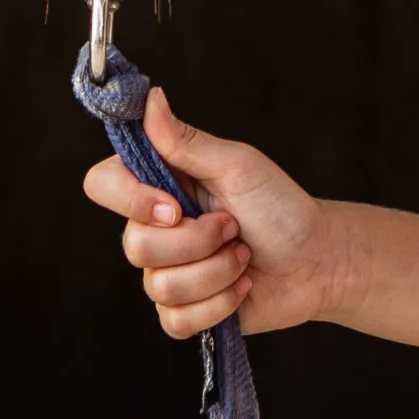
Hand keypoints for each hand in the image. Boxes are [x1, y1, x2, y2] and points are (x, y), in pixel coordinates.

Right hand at [82, 89, 343, 339]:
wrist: (316, 259)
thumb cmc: (279, 206)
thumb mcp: (237, 166)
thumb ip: (186, 141)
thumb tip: (150, 99)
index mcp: (161, 184)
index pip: (103, 184)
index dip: (130, 200)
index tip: (175, 206)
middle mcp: (154, 228)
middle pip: (135, 245)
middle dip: (198, 241)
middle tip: (234, 227)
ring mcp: (166, 272)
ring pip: (160, 286)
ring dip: (217, 271)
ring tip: (243, 255)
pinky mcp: (182, 311)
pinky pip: (176, 320)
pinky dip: (220, 303)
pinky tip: (242, 286)